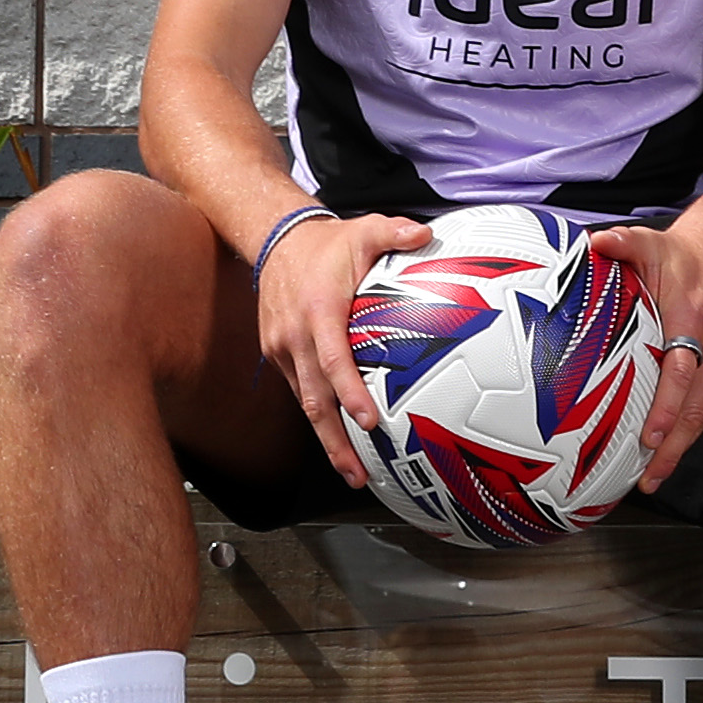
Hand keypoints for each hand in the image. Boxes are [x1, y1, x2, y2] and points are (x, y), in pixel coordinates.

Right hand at [255, 209, 430, 486]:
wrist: (276, 240)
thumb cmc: (326, 243)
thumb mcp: (363, 229)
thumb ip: (395, 232)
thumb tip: (425, 235)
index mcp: (319, 310)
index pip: (333, 359)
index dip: (350, 392)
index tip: (368, 420)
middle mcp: (295, 336)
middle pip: (314, 399)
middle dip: (335, 441)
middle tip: (357, 473)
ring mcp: (282, 349)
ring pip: (305, 403)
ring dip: (326, 439)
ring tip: (351, 471)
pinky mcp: (278, 355)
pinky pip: (300, 391)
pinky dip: (318, 416)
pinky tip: (337, 439)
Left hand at [587, 209, 702, 484]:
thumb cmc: (680, 251)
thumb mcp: (649, 241)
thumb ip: (622, 243)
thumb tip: (595, 242)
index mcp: (691, 317)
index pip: (680, 372)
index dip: (666, 408)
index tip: (648, 439)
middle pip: (697, 406)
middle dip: (674, 446)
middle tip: (649, 477)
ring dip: (683, 446)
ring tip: (657, 475)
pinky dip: (693, 428)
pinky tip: (673, 448)